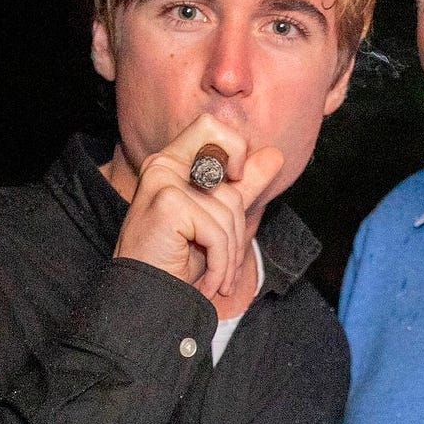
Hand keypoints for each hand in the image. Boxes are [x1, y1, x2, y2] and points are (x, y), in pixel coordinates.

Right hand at [113, 116, 283, 299]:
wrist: (148, 297)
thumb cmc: (176, 260)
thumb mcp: (215, 219)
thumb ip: (241, 186)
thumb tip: (275, 155)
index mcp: (171, 161)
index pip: (212, 126)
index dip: (234, 148)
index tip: (233, 183)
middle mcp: (163, 164)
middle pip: (229, 168)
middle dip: (237, 222)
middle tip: (225, 256)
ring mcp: (163, 182)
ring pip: (228, 209)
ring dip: (229, 255)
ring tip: (217, 278)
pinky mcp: (168, 204)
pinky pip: (217, 232)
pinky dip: (219, 265)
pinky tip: (209, 283)